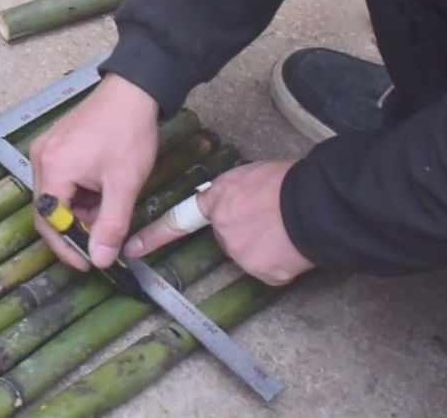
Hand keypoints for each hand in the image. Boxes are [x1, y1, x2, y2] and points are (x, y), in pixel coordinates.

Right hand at [30, 74, 159, 271]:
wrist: (133, 91)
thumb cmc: (128, 134)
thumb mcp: (124, 185)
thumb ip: (111, 225)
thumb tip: (100, 260)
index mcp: (53, 168)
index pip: (48, 221)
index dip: (66, 247)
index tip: (87, 263)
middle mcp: (40, 158)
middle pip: (48, 209)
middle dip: (75, 228)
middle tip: (102, 238)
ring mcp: (45, 149)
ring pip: (55, 196)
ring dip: (78, 210)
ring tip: (107, 209)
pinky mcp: (55, 144)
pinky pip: (59, 179)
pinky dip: (77, 193)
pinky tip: (100, 191)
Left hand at [126, 160, 314, 284]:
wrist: (314, 203)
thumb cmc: (287, 182)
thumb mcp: (249, 175)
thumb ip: (232, 192)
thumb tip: (234, 204)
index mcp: (217, 201)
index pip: (178, 220)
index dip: (153, 236)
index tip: (132, 248)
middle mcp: (222, 230)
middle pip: (228, 237)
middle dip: (245, 231)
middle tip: (270, 218)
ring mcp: (239, 253)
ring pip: (249, 254)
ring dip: (264, 247)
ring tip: (286, 228)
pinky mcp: (260, 272)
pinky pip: (269, 269)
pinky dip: (280, 261)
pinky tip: (291, 246)